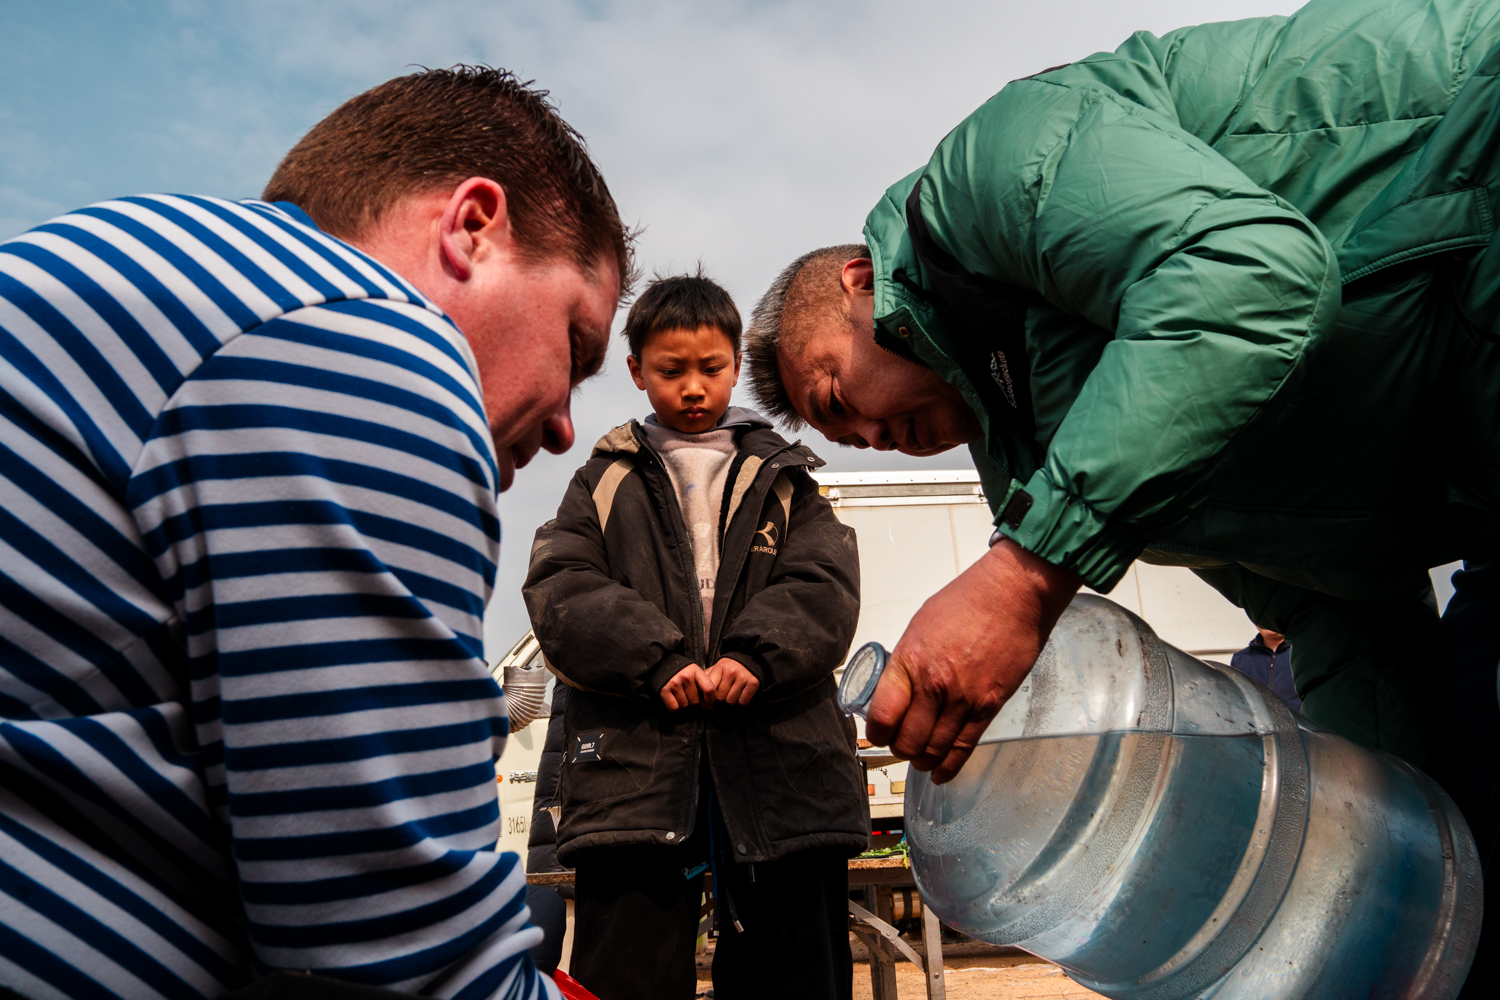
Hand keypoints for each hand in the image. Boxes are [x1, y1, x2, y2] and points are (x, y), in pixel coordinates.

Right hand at [660, 663, 715, 710]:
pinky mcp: (664, 690)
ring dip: (684, 703)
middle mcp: (685, 676)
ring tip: (680, 693)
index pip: (709, 689)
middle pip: (696, 701)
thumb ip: (704, 686)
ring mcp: (674, 683)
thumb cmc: (682, 672)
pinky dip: (674, 706)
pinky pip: (674, 707)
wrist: (661, 665)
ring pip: (685, 705)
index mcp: (695, 671)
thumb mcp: (695, 673)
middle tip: (689, 693)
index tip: (709, 701)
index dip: (711, 699)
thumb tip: (709, 707)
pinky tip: (673, 697)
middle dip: (694, 701)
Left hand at [706, 657, 759, 705]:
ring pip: (731, 701)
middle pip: (720, 698)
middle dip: (721, 698)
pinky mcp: (753, 683)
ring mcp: (743, 677)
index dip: (709, 696)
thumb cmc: (730, 667)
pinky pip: (742, 702)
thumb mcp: (717, 668)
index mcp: (720, 667)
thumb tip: (695, 688)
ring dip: (731, 700)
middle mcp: (731, 672)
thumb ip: (707, 677)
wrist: (750, 660)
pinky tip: (741, 694)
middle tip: (724, 693)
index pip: (709, 689)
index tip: (710, 698)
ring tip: (732, 693)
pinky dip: (741, 701)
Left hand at [865, 539, 1080, 783]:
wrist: (1012, 594)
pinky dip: (949, 766)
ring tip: (919, 758)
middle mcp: (934, 685)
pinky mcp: (989, 706)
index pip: (882, 716)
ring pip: (934, 749)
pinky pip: (964, 747)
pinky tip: (940, 773)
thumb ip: (906, 663)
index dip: (876, 733)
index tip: (877, 734)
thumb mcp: (919, 626)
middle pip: (908, 741)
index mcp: (910, 661)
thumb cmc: (965, 601)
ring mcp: (963, 699)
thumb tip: (895, 690)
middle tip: (900, 746)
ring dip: (923, 760)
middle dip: (900, 749)